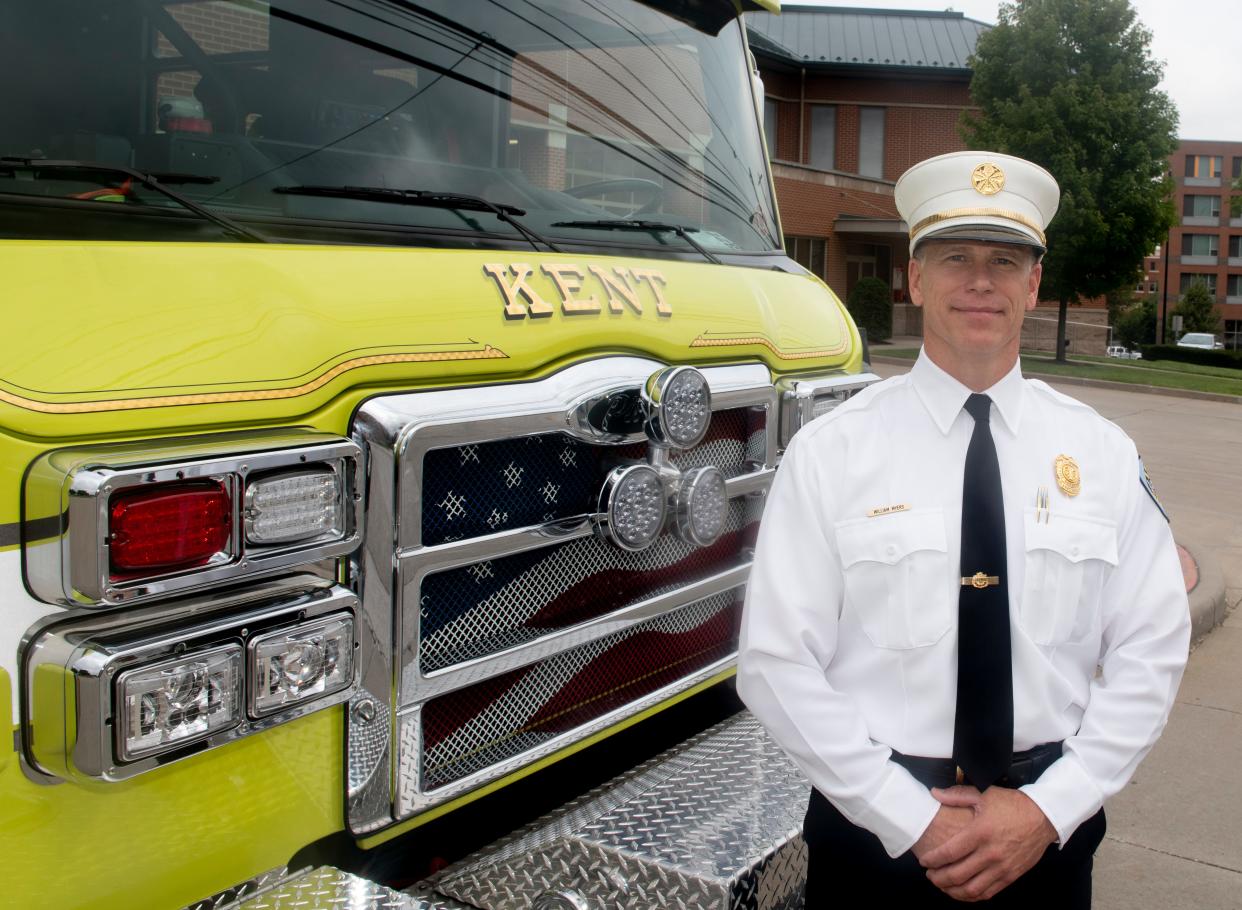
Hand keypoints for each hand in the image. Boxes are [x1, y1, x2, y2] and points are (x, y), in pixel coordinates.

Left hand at [919, 786, 1057, 901]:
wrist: (1043, 817)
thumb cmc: (1012, 805)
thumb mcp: (984, 794)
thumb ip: (956, 795)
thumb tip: (934, 792)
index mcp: (980, 832)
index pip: (950, 852)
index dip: (933, 859)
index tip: (923, 861)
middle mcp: (990, 853)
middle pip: (957, 874)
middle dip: (938, 878)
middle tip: (929, 875)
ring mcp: (1001, 867)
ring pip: (971, 889)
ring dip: (952, 890)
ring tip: (942, 885)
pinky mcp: (1011, 876)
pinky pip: (987, 893)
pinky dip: (971, 896)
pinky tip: (961, 891)